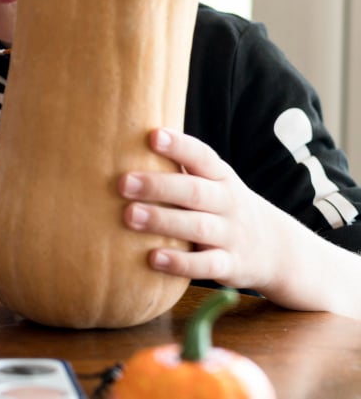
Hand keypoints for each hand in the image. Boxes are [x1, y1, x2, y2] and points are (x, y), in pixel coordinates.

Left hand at [118, 128, 284, 292]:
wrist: (278, 248)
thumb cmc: (224, 206)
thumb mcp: (214, 182)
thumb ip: (181, 167)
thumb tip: (128, 140)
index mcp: (221, 177)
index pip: (201, 156)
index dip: (179, 146)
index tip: (153, 135)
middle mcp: (228, 203)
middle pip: (193, 191)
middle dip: (157, 186)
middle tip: (123, 182)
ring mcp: (231, 235)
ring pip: (197, 227)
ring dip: (162, 221)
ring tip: (129, 215)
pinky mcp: (230, 265)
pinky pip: (206, 265)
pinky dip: (181, 263)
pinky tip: (153, 258)